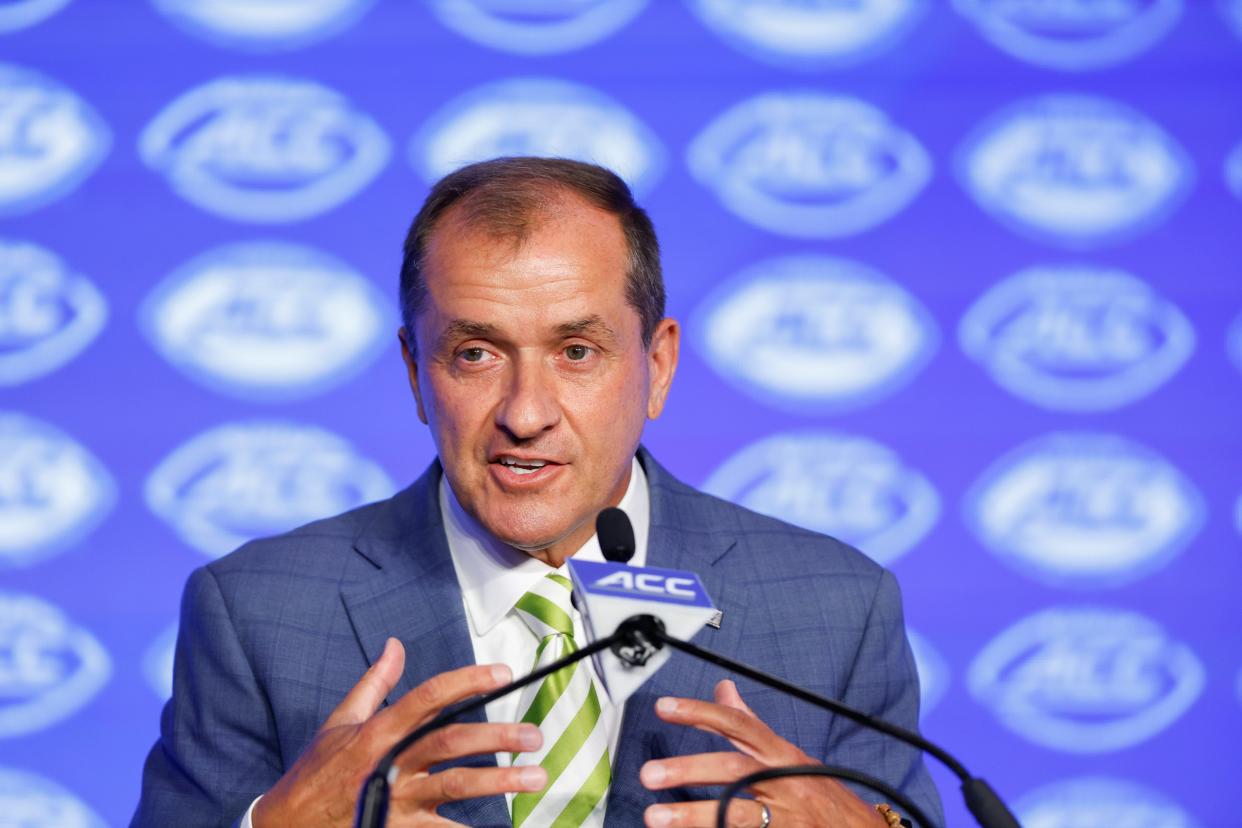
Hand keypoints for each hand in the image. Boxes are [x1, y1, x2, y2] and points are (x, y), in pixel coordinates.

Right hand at [253, 637, 545, 826]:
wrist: (285, 827)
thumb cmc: (315, 772)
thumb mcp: (339, 722)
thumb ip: (374, 684)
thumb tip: (395, 646)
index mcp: (377, 731)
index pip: (428, 697)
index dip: (467, 682)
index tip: (503, 674)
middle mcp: (389, 762)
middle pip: (450, 743)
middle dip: (496, 736)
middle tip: (534, 734)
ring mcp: (396, 800)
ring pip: (455, 786)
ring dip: (500, 782)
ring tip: (536, 776)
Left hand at [640, 680, 885, 827]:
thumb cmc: (820, 791)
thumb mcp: (788, 755)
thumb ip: (751, 726)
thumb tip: (723, 689)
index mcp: (781, 754)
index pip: (740, 724)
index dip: (702, 712)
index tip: (665, 707)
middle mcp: (784, 783)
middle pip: (734, 770)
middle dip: (690, 769)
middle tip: (650, 773)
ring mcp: (786, 819)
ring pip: (737, 815)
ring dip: (694, 817)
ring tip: (655, 817)